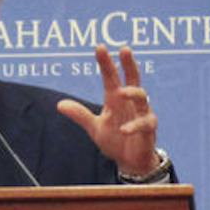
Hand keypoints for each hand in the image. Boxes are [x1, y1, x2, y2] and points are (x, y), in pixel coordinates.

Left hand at [56, 45, 161, 176]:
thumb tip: (60, 104)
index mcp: (116, 99)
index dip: (106, 63)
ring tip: (120, 92)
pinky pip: (143, 124)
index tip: (100, 47)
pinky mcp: (149, 129)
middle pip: (133, 78)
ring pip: (142, 97)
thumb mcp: (95, 127)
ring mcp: (142, 114)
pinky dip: (133, 126)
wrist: (130, 161)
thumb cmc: (115, 140)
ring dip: (132, 93)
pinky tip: (123, 130)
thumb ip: (80, 115)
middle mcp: (131, 102)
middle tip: (125, 48)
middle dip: (129, 64)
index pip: (111, 77)